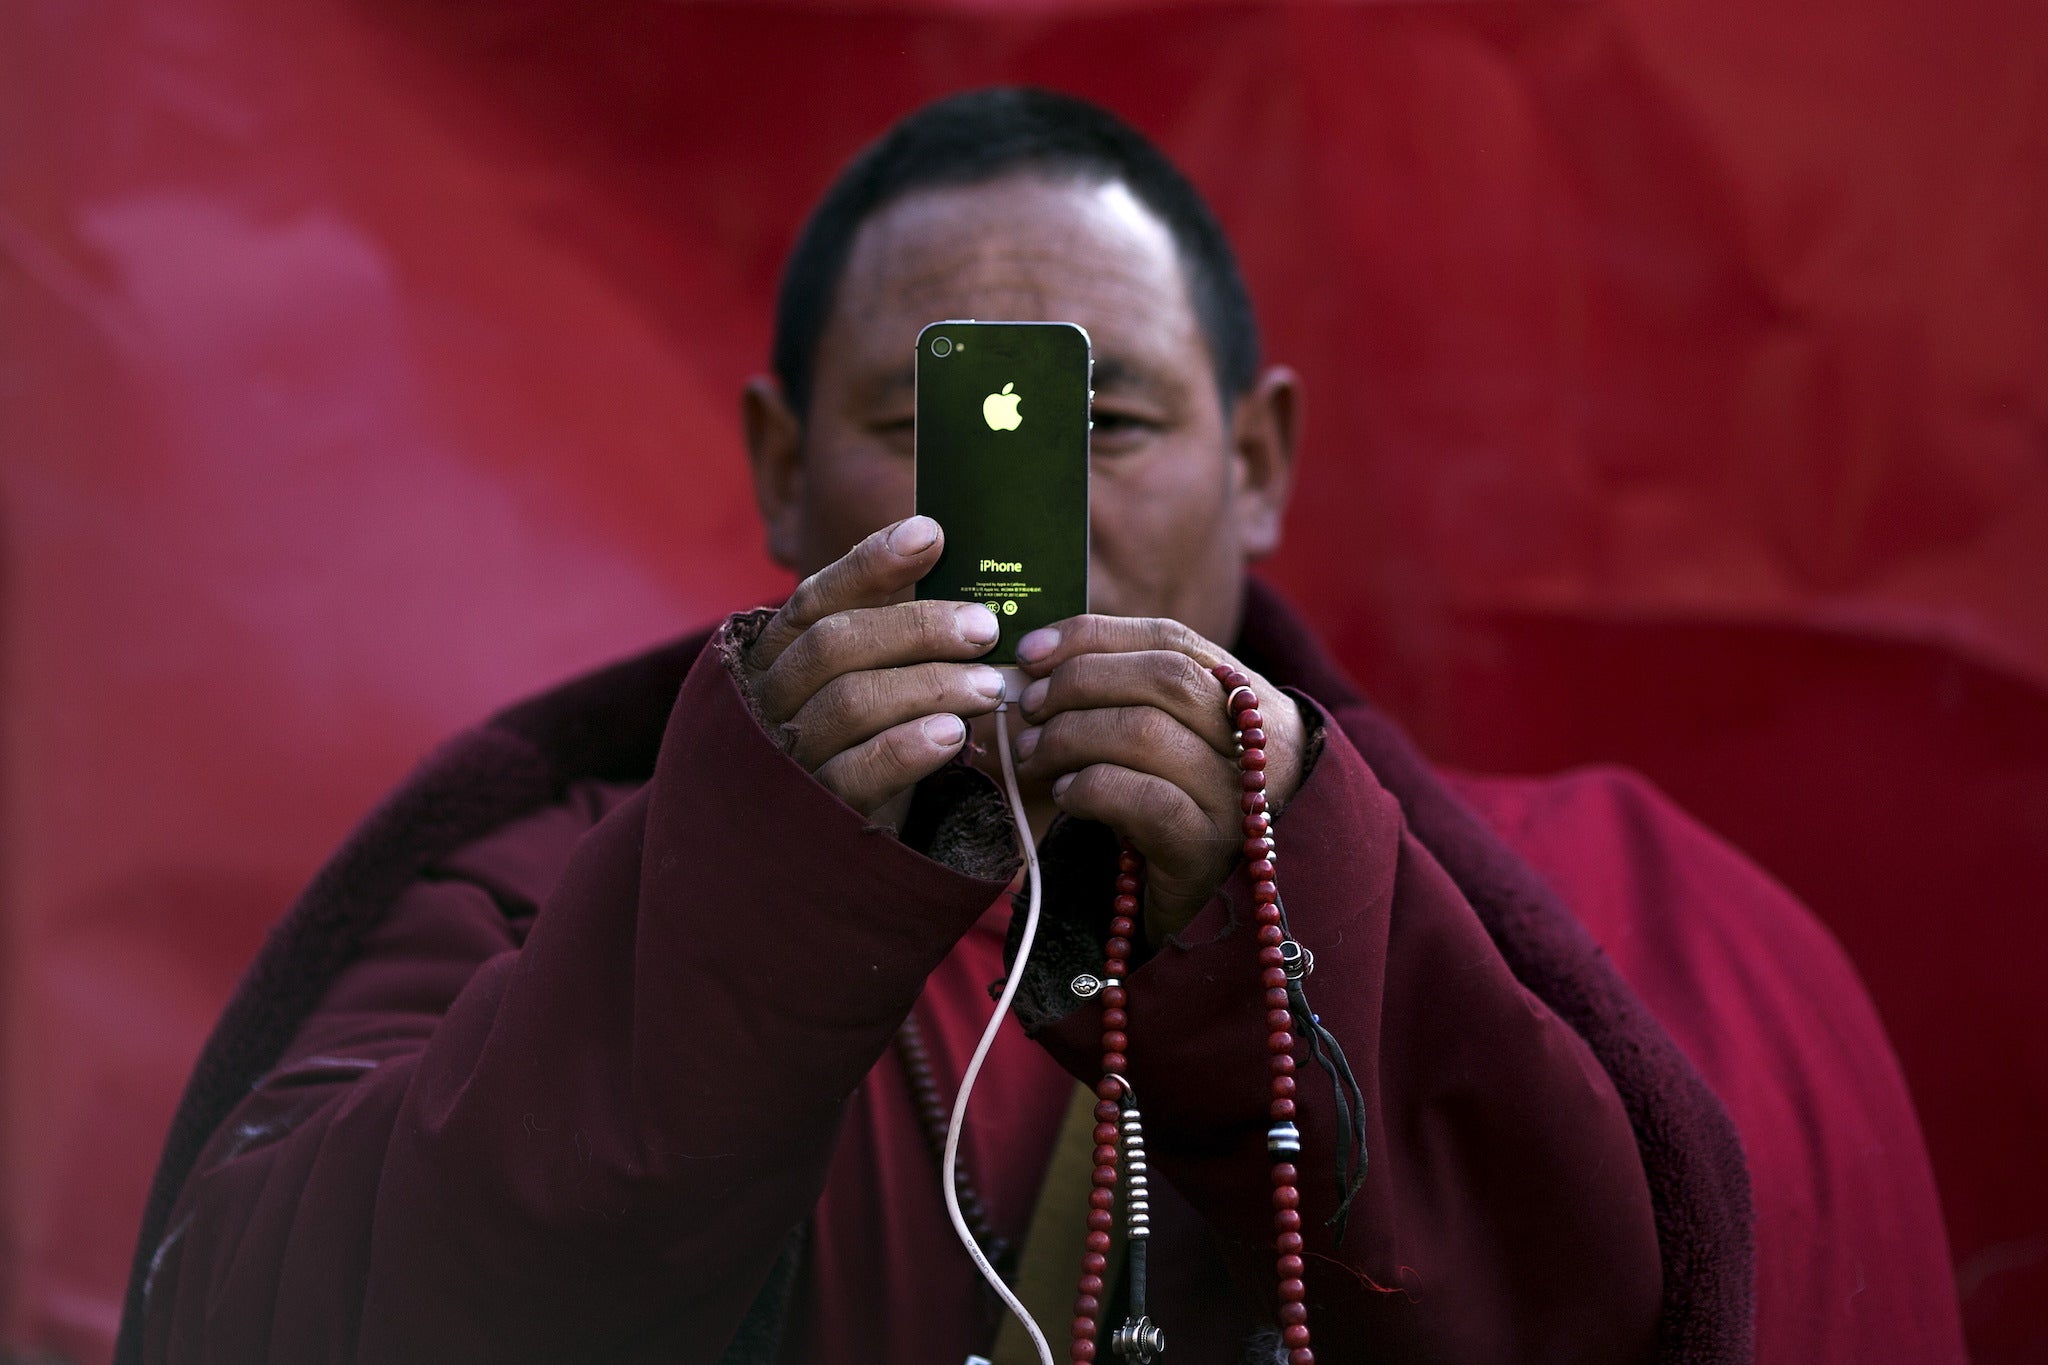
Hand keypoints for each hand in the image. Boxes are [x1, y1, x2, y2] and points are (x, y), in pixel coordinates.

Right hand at [741, 516, 1007, 825]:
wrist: (825, 851)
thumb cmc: (862, 747)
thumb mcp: (870, 684)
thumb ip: (895, 635)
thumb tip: (951, 564)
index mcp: (778, 655)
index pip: (817, 597)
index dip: (872, 562)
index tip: (932, 535)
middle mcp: (769, 698)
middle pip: (837, 643)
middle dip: (917, 627)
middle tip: (986, 627)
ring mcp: (785, 756)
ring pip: (851, 701)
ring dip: (930, 685)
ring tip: (992, 687)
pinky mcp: (815, 812)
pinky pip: (856, 771)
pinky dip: (907, 747)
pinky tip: (954, 735)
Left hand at [1009, 615, 1306, 942]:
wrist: (1211, 912)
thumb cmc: (1170, 811)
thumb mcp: (1158, 743)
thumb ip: (1114, 699)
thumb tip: (1028, 667)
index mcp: (1241, 696)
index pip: (1169, 639)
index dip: (1094, 636)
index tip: (1032, 652)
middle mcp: (1252, 738)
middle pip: (1163, 676)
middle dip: (1079, 682)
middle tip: (1029, 707)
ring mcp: (1238, 795)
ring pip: (1149, 732)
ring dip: (1071, 735)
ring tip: (1034, 755)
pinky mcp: (1211, 850)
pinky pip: (1146, 800)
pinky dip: (1092, 787)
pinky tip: (1065, 794)